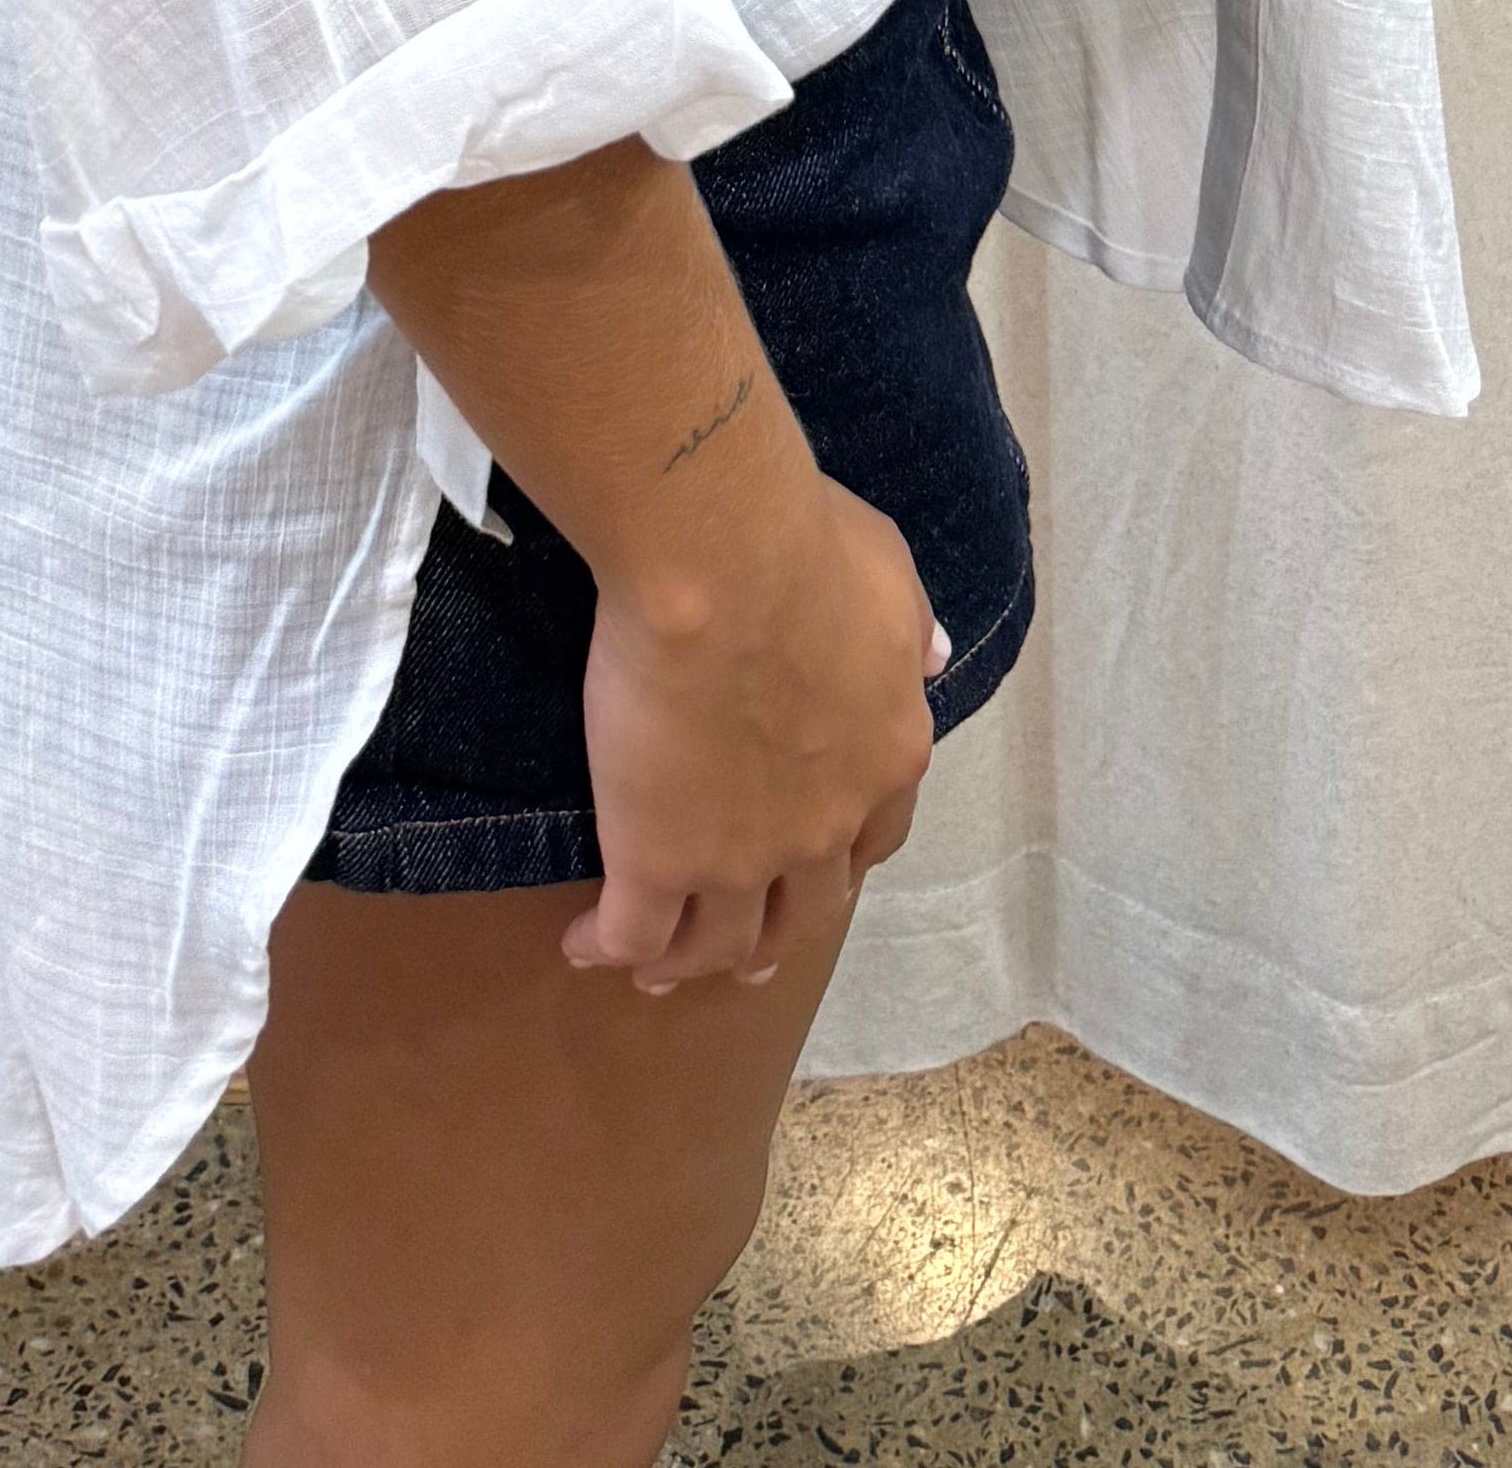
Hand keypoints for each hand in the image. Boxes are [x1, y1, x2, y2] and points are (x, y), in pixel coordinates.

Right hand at [562, 456, 943, 998]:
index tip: (814, 865)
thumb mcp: (888, 575)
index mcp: (887, 759)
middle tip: (745, 955)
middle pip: (804, 913)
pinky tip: (583, 943)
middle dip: (774, 937)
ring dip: (693, 960)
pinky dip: (611, 946)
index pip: (872, 841)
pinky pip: (634, 931)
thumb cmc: (804, 545)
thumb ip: (907, 628)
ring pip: (722, 941)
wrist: (722, 562)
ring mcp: (742, 857)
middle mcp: (825, 828)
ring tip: (660, 967)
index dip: (839, 860)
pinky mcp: (657, 859)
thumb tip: (928, 659)